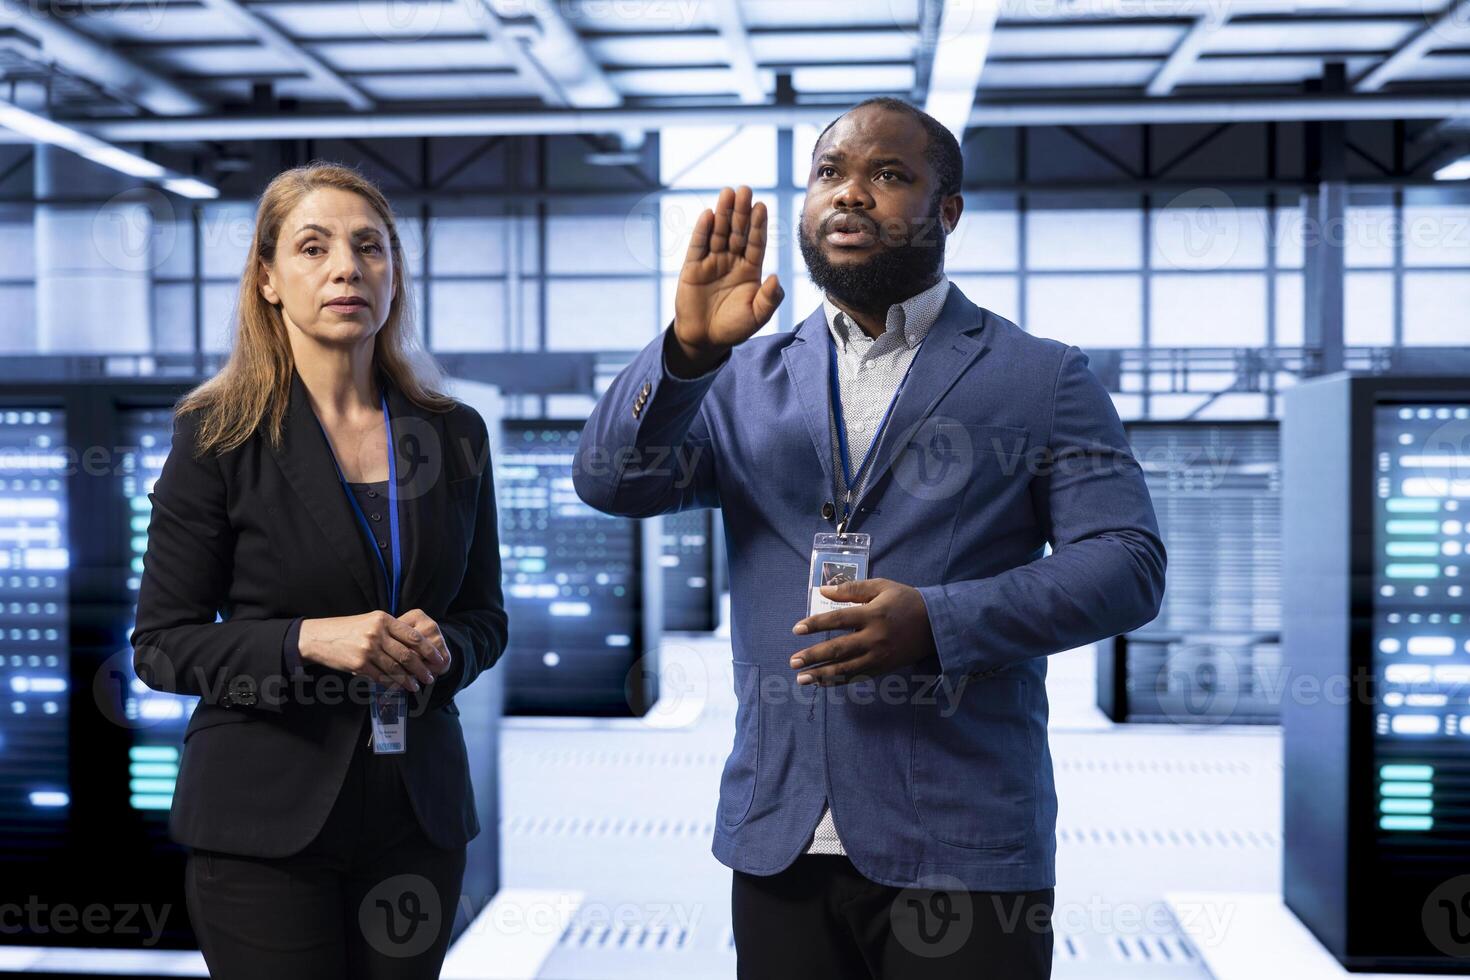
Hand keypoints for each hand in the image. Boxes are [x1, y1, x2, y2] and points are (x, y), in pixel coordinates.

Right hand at [297, 611, 446, 692]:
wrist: (318, 637)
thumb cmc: (348, 629)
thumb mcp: (371, 621)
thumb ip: (391, 630)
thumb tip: (415, 646)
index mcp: (383, 620)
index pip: (413, 636)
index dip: (429, 650)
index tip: (438, 659)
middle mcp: (377, 633)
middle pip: (407, 655)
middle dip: (422, 668)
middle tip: (430, 677)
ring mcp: (367, 649)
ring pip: (396, 669)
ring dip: (409, 680)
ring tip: (417, 686)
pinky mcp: (359, 664)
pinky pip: (381, 677)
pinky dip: (392, 684)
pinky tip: (399, 688)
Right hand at [670, 185, 782, 376]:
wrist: (704, 339)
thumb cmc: (734, 327)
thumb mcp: (757, 316)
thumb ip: (769, 298)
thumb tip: (776, 278)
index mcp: (750, 269)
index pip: (756, 242)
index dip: (758, 225)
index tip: (762, 206)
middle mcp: (732, 261)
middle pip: (738, 232)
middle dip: (741, 211)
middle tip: (745, 189)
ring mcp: (712, 262)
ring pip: (719, 234)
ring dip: (723, 214)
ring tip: (727, 194)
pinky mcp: (693, 268)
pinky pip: (698, 246)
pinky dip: (702, 231)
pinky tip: (708, 215)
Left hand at [788, 579, 936, 685]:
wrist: (936, 624)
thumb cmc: (905, 601)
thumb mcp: (881, 587)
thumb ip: (852, 589)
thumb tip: (823, 590)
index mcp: (873, 614)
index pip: (838, 620)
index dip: (816, 625)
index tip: (797, 629)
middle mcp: (874, 638)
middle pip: (839, 649)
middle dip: (814, 656)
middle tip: (793, 661)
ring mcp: (879, 656)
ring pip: (846, 669)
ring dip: (822, 675)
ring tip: (801, 679)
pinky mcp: (883, 668)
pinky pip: (857, 677)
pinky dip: (838, 681)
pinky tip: (822, 682)